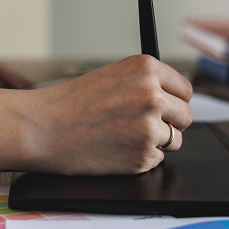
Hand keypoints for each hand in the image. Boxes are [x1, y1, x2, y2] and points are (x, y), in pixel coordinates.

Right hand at [17, 55, 193, 174]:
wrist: (42, 128)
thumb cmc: (69, 103)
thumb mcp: (112, 76)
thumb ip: (145, 83)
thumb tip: (173, 97)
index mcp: (146, 68)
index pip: (185, 89)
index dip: (174, 100)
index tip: (165, 106)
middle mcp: (153, 95)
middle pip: (186, 116)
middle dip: (169, 122)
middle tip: (141, 124)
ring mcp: (149, 127)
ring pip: (175, 140)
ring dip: (155, 141)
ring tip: (123, 135)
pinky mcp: (143, 156)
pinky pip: (157, 159)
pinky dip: (140, 158)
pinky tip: (116, 148)